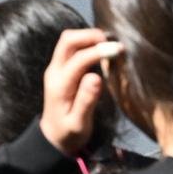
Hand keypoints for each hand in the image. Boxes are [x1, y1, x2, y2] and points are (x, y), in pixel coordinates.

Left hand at [41, 29, 123, 154]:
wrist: (52, 138)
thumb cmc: (68, 134)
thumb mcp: (79, 124)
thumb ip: (86, 101)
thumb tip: (96, 77)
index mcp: (59, 84)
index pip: (78, 59)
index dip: (98, 51)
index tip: (119, 50)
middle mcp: (55, 71)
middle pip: (67, 40)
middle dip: (90, 35)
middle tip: (113, 44)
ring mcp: (57, 68)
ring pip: (69, 41)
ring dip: (89, 37)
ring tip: (110, 46)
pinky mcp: (62, 68)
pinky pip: (73, 48)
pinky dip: (88, 43)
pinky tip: (103, 50)